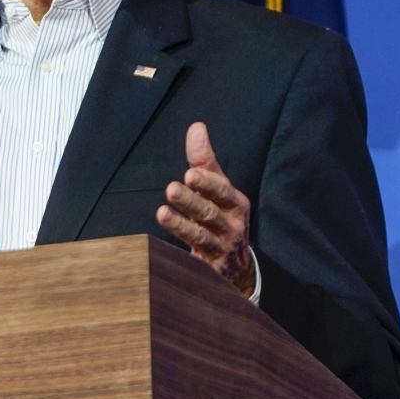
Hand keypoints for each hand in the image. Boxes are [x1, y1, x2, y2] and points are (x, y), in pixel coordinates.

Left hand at [155, 122, 255, 296]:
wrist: (237, 266)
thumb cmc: (222, 215)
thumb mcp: (218, 188)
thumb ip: (204, 160)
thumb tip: (196, 127)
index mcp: (235, 204)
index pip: (222, 191)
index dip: (207, 184)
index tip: (189, 174)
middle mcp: (231, 227)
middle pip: (209, 213)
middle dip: (191, 201)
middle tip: (171, 188)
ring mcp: (221, 251)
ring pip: (201, 238)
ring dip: (181, 226)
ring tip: (162, 213)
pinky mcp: (209, 271)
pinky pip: (194, 263)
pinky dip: (181, 257)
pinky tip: (162, 249)